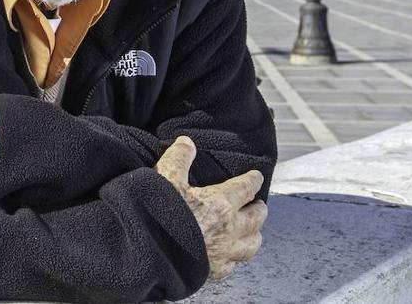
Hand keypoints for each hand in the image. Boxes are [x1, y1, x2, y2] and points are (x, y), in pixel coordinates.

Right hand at [155, 136, 267, 281]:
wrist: (151, 251)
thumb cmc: (159, 213)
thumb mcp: (166, 178)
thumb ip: (179, 158)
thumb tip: (187, 142)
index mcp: (221, 203)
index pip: (246, 188)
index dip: (253, 180)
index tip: (257, 176)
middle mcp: (230, 228)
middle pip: (256, 218)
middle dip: (259, 209)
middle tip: (259, 204)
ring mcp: (224, 252)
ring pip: (251, 244)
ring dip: (254, 235)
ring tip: (253, 231)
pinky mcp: (215, 270)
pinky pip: (233, 265)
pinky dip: (234, 259)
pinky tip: (230, 257)